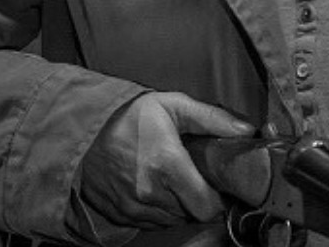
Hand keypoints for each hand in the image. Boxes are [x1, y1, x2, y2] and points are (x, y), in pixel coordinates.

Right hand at [77, 91, 253, 228]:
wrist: (81, 129)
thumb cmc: (128, 116)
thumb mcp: (173, 105)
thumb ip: (213, 119)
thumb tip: (246, 130)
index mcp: (168, 164)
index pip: (208, 206)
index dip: (219, 199)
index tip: (220, 185)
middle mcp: (150, 192)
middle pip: (192, 214)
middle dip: (200, 199)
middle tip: (198, 178)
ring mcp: (133, 206)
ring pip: (173, 221)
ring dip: (180, 206)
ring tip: (175, 181)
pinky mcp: (120, 213)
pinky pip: (151, 223)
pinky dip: (159, 211)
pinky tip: (157, 189)